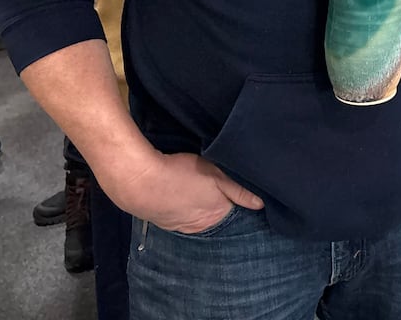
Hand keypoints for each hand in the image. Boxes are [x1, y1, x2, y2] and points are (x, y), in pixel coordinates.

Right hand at [102, 149, 262, 234]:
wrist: (140, 182)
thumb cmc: (181, 174)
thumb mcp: (215, 175)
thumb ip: (239, 191)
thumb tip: (261, 204)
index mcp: (217, 215)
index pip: (236, 212)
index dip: (240, 201)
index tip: (243, 191)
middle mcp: (201, 226)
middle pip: (218, 216)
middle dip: (221, 205)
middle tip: (219, 187)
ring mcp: (182, 226)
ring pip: (199, 216)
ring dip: (201, 206)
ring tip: (199, 190)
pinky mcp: (166, 222)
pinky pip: (182, 216)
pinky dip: (185, 207)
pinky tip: (183, 195)